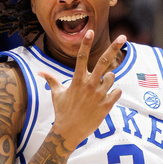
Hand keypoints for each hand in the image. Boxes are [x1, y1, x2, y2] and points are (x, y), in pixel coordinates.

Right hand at [39, 32, 124, 152]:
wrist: (69, 132)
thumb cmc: (62, 111)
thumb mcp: (56, 94)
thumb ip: (51, 80)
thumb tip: (39, 73)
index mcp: (76, 80)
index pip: (81, 57)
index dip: (85, 43)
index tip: (91, 31)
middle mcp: (89, 85)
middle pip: (103, 62)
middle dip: (113, 48)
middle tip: (123, 37)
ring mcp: (98, 95)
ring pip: (111, 77)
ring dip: (108, 79)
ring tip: (99, 88)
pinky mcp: (106, 105)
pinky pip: (117, 91)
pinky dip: (114, 92)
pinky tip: (107, 97)